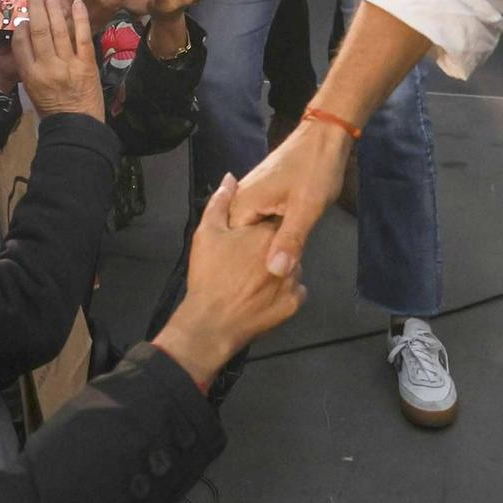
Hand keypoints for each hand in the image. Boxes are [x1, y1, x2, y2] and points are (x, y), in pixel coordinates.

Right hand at [10, 0, 104, 119]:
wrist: (77, 125)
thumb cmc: (52, 107)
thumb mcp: (31, 87)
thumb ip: (29, 63)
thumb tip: (29, 35)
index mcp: (29, 74)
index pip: (20, 42)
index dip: (21, 24)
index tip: (23, 14)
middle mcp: (46, 66)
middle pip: (38, 29)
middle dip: (36, 7)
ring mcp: (68, 64)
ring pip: (59, 29)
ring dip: (54, 7)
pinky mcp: (87, 63)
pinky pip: (82, 36)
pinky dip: (80, 18)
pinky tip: (77, 3)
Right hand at [152, 175, 306, 388]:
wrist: (211, 325)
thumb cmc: (208, 276)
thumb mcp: (207, 234)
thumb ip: (219, 203)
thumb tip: (229, 178)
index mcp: (266, 232)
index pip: (271, 221)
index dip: (259, 229)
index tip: (245, 241)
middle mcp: (286, 252)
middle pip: (281, 243)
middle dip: (270, 247)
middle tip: (246, 263)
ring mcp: (294, 280)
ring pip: (290, 265)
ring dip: (279, 267)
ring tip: (254, 280)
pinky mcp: (295, 304)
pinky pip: (295, 289)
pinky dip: (284, 289)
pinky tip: (265, 294)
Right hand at [231, 114, 353, 278]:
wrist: (325, 136)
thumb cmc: (315, 169)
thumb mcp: (306, 209)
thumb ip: (290, 240)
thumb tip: (275, 272)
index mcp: (244, 203)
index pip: (233, 245)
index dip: (248, 264)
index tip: (265, 279)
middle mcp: (241, 199)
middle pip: (240, 238)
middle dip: (257, 256)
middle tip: (276, 274)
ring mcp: (252, 194)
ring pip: (251, 230)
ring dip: (265, 245)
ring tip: (281, 262)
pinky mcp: (263, 193)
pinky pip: (260, 220)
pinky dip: (270, 232)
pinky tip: (283, 243)